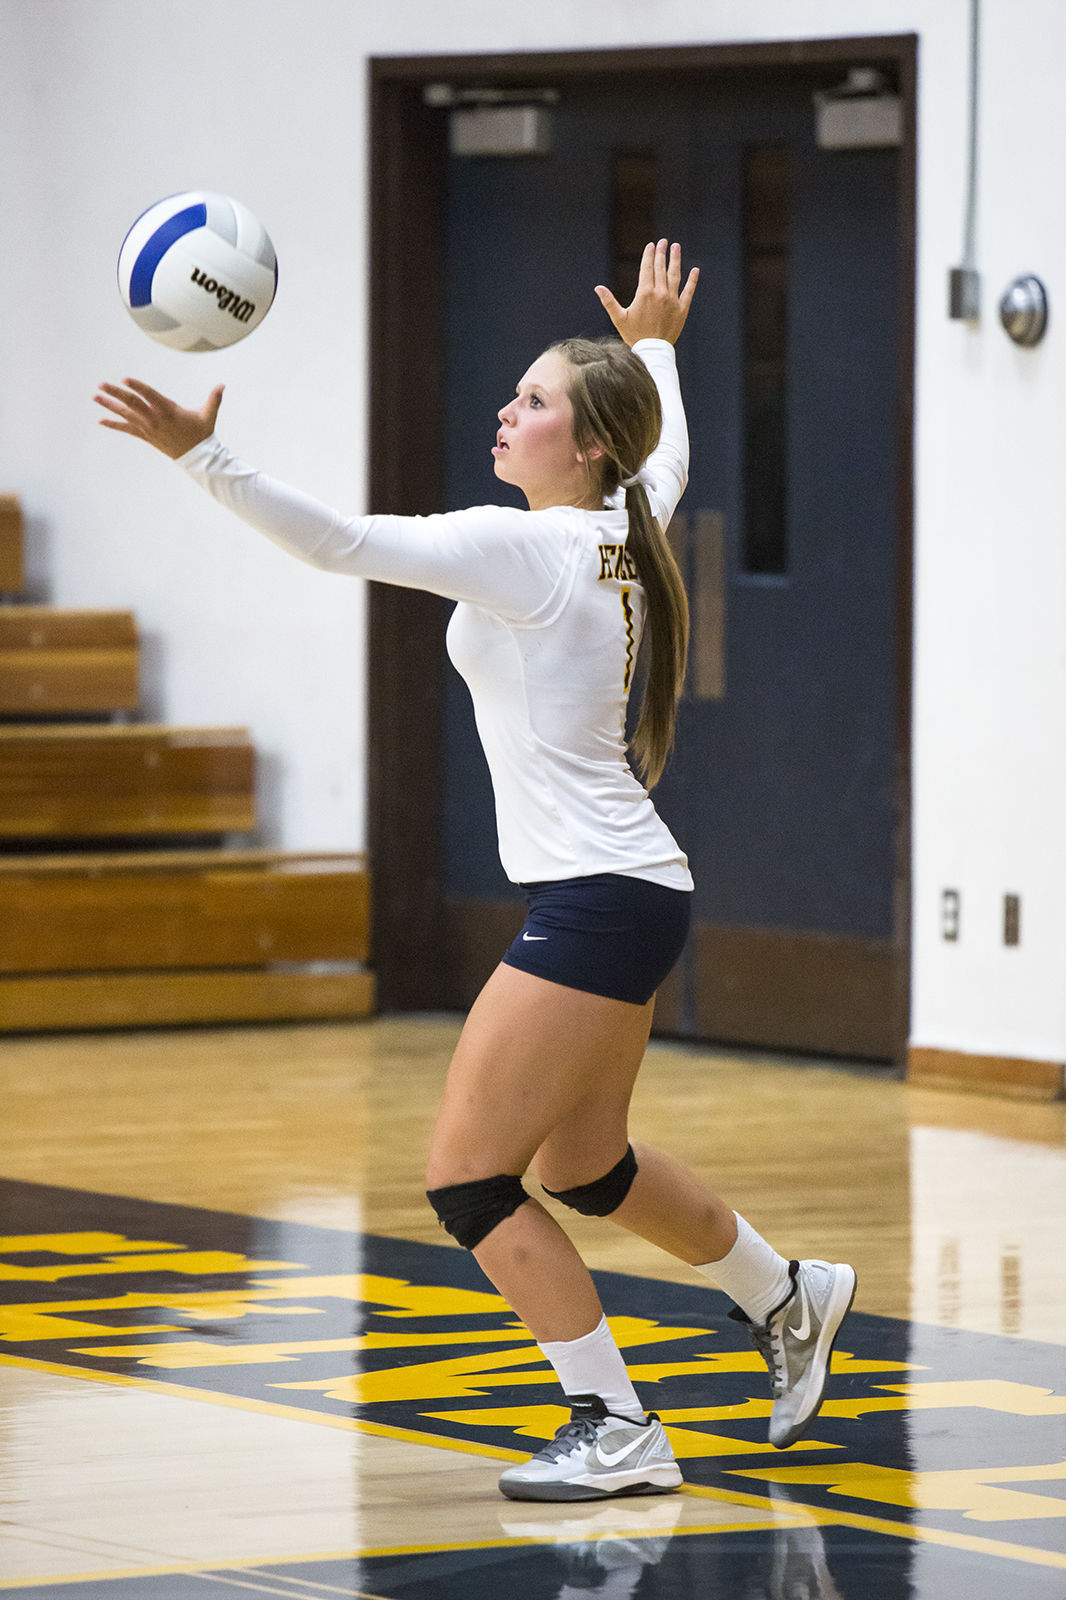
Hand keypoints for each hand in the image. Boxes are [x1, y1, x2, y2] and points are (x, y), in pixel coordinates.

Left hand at [94, 378, 224, 458]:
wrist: (197, 458)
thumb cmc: (202, 433)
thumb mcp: (208, 415)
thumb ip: (214, 399)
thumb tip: (223, 385)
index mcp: (169, 411)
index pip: (150, 396)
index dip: (138, 388)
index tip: (125, 380)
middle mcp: (155, 419)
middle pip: (133, 404)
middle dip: (116, 393)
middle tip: (101, 385)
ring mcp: (149, 429)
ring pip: (126, 414)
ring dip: (109, 405)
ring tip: (95, 396)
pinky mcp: (146, 436)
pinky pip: (127, 429)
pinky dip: (114, 424)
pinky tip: (101, 420)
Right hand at [595, 239, 698, 346]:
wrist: (652, 352)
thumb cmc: (634, 336)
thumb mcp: (619, 319)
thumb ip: (609, 301)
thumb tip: (597, 288)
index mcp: (644, 293)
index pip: (647, 268)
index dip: (649, 255)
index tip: (651, 245)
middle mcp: (660, 293)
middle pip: (661, 268)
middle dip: (661, 253)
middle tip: (663, 241)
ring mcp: (672, 300)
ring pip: (675, 275)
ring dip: (676, 260)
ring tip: (676, 247)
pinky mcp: (682, 309)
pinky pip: (689, 291)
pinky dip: (692, 280)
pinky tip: (695, 270)